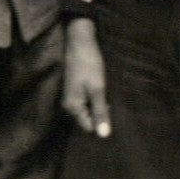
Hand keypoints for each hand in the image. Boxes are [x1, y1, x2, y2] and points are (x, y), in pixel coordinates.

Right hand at [62, 18, 111, 136]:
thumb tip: (104, 136)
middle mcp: (69, 106)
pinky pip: (86, 103)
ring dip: (99, 107)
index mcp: (72, 107)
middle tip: (111, 101)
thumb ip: (100, 112)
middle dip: (100, 115)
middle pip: (87, 121)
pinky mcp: (75, 91)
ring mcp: (71, 98)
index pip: (88, 128)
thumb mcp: (97, 89)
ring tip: (107, 95)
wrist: (80, 42)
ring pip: (87, 112)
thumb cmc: (89, 65)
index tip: (111, 110)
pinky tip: (102, 91)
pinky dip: (95, 100)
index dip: (101, 123)